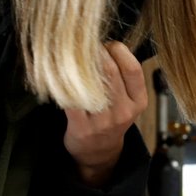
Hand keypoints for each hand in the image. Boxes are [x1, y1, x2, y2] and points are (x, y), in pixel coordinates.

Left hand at [63, 42, 147, 186]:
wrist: (99, 151)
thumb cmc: (112, 118)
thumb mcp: (128, 100)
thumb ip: (123, 76)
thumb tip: (105, 44)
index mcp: (138, 101)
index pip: (133, 68)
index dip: (118, 50)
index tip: (107, 44)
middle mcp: (123, 111)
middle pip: (110, 71)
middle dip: (95, 52)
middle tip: (83, 45)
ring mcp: (103, 120)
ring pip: (89, 84)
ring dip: (76, 65)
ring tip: (70, 56)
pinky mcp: (81, 126)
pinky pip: (70, 98)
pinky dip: (61, 83)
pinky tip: (57, 74)